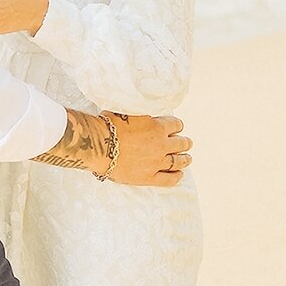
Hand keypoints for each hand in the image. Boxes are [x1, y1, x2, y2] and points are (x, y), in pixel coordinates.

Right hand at [35, 110, 191, 185]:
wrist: (98, 145)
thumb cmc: (108, 124)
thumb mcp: (128, 110)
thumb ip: (141, 112)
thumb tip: (143, 107)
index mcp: (158, 126)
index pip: (176, 124)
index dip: (177, 125)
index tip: (176, 127)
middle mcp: (161, 144)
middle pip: (181, 143)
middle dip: (185, 142)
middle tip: (187, 143)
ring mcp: (156, 162)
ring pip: (178, 161)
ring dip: (185, 159)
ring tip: (188, 158)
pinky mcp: (148, 177)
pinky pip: (168, 179)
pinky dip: (176, 176)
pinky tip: (179, 174)